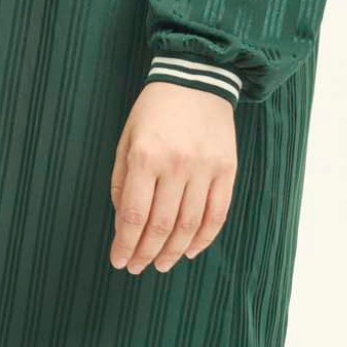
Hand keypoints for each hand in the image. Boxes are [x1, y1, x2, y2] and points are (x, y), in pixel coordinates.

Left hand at [108, 81, 237, 273]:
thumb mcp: (126, 137)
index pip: (132, 214)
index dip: (125, 244)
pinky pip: (217, 214)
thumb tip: (123, 221)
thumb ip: (120, 179)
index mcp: (145, 155)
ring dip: (173, 252)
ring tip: (161, 264)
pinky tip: (190, 250)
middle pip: (160, 225)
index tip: (119, 260)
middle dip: (146, 253)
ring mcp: (204, 168)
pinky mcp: (227, 170)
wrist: (196, 78)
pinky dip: (204, 238)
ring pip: (189, 225)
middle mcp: (175, 164)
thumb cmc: (154, 110)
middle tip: (137, 267)